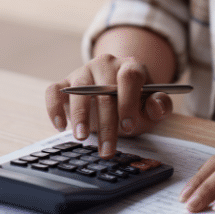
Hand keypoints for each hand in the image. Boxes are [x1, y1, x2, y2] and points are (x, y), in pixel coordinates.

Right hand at [45, 53, 172, 156]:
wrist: (116, 94)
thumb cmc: (135, 103)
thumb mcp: (152, 107)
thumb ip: (160, 106)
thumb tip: (156, 105)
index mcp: (130, 66)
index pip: (129, 77)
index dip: (128, 102)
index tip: (128, 127)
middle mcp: (105, 64)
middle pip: (103, 90)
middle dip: (106, 123)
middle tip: (107, 149)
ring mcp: (83, 72)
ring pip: (78, 90)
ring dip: (80, 116)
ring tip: (82, 138)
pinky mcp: (65, 82)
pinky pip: (54, 91)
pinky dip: (54, 108)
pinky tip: (60, 127)